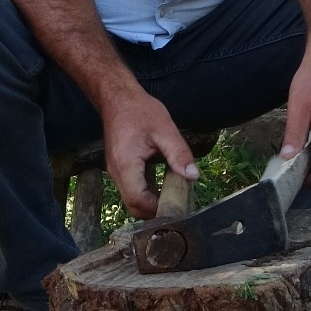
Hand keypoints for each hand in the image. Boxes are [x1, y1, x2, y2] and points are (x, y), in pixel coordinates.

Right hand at [100, 90, 198, 219]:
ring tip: (176, 199)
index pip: (138, 200)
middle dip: (155, 212)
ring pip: (132, 200)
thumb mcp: (164, 128)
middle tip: (180, 207)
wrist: (117, 98)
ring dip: (152, 204)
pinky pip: (133, 189)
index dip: (158, 209)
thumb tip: (193, 176)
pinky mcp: (120, 169)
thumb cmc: (139, 110)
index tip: (179, 207)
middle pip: (133, 206)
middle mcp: (116, 173)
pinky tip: (165, 188)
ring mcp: (116, 172)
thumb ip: (179, 153)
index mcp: (126, 165)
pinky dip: (148, 194)